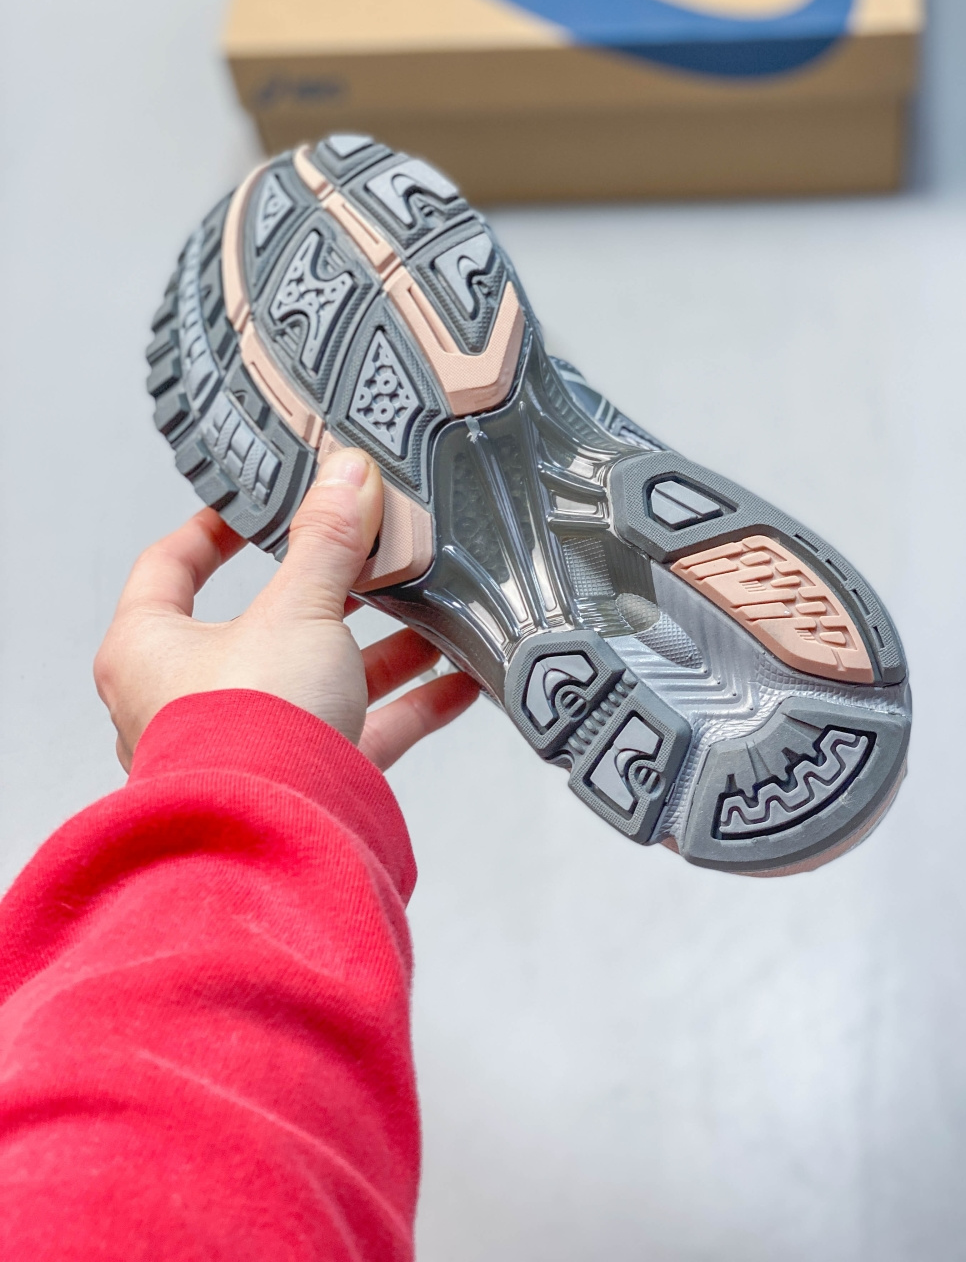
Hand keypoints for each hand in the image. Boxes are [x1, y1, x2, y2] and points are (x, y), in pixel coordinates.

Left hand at [94, 447, 479, 770]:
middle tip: (370, 554)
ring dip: (381, 647)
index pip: (169, 568)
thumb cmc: (246, 735)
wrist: (278, 846)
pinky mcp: (304, 780)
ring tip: (433, 610)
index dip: (211, 529)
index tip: (254, 505)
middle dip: (331, 590)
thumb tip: (347, 475)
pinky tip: (460, 681)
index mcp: (151, 649)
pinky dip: (410, 706)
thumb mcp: (295, 611)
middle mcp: (191, 699)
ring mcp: (251, 742)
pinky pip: (361, 732)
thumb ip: (327, 542)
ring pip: (321, 678)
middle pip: (265, 623)